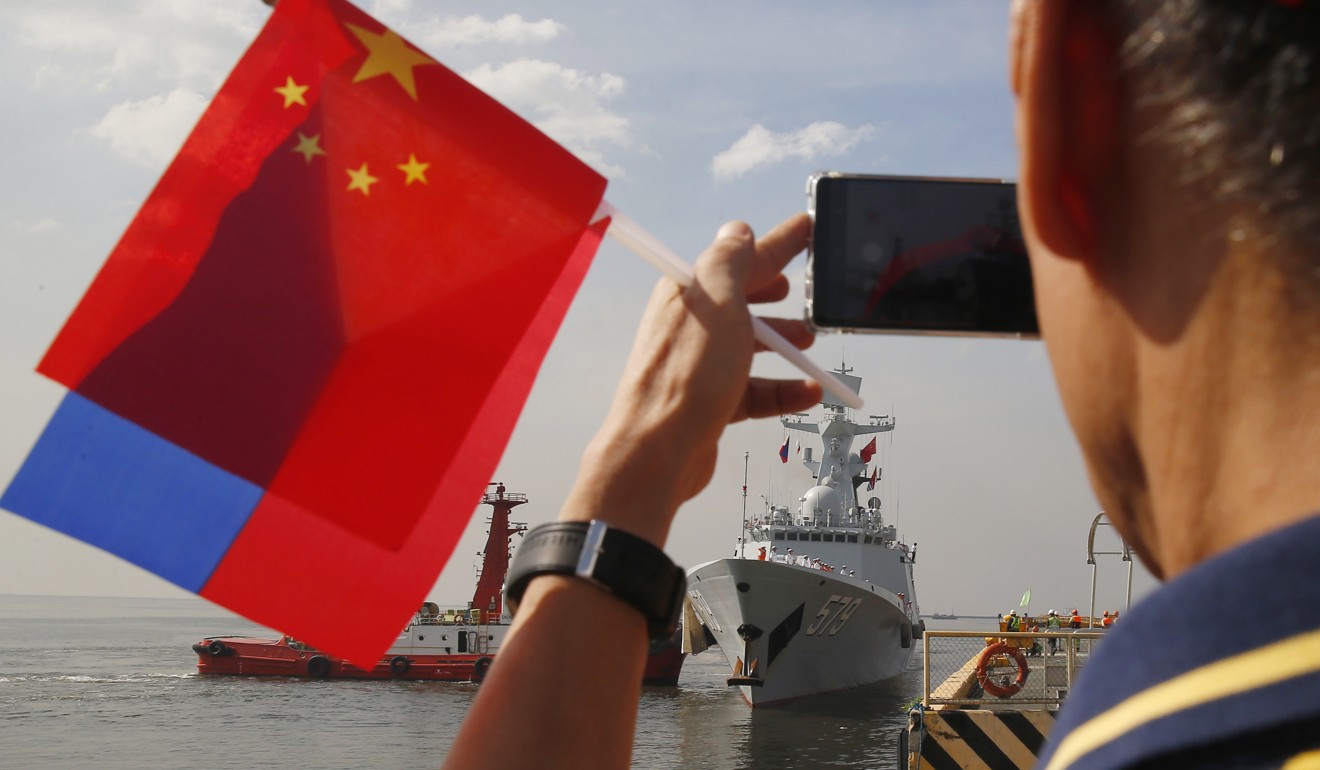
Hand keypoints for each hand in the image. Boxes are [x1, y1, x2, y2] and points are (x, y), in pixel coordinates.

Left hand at [564, 213, 823, 543]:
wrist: (657, 449)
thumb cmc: (686, 372)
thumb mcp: (718, 301)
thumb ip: (730, 260)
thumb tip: (738, 229)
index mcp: (689, 292)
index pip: (741, 257)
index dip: (778, 243)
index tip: (807, 227)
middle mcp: (691, 325)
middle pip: (742, 302)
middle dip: (774, 296)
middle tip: (801, 294)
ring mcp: (699, 365)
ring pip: (748, 347)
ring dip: (783, 344)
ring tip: (809, 344)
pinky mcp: (709, 401)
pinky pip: (753, 390)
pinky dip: (782, 389)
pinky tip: (808, 392)